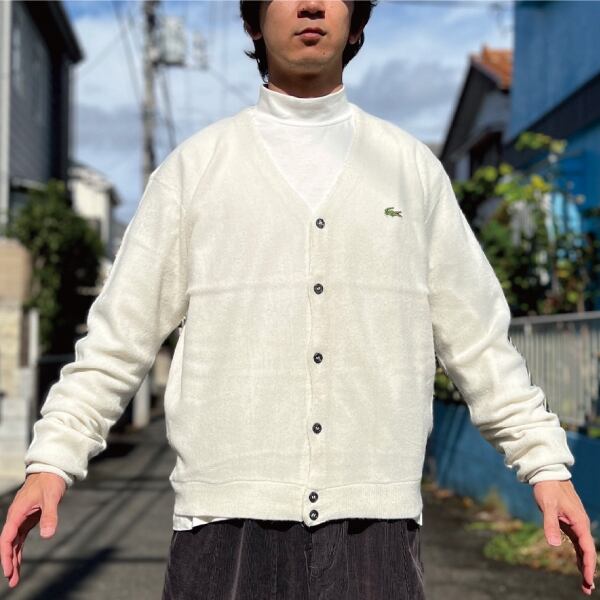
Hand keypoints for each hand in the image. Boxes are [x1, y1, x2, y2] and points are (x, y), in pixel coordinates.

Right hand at [1, 472, 65, 588]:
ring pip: (13, 544)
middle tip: (12, 581)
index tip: (8, 570)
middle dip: (9, 562)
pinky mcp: (28, 520)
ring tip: (14, 579)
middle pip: (8, 544)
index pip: (7, 538)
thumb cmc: (50, 482)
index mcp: (17, 513)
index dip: (6, 555)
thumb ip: (50, 515)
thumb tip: (48, 535)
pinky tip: (18, 564)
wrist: (51, 471)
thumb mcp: (52, 498)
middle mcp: (16, 518)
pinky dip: (18, 551)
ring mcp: (21, 519)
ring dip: (13, 560)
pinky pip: (20, 539)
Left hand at [533, 479, 596, 594]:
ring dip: (584, 565)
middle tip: (586, 589)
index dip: (588, 565)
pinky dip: (578, 555)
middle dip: (588, 570)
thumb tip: (553, 545)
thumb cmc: (547, 489)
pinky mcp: (568, 523)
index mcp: (579, 522)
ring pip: (583, 549)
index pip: (587, 548)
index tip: (588, 580)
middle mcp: (580, 525)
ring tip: (584, 584)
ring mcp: (575, 524)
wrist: (547, 475)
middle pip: (587, 552)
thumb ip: (550, 524)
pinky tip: (577, 565)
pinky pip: (576, 543)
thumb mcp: (547, 506)